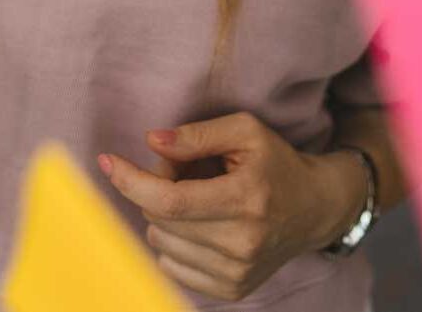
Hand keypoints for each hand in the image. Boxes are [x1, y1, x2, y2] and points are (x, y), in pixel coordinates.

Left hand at [100, 112, 366, 301]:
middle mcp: (242, 242)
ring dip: (164, 217)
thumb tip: (150, 141)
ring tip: (197, 198)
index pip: (171, 200)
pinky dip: (174, 242)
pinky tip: (200, 225)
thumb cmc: (275, 163)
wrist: (314, 208)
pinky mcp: (232, 290)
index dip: (132, 182)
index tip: (108, 161)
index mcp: (246, 198)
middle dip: (155, 189)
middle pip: (161, 220)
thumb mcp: (244, 131)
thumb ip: (196, 134)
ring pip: (161, 244)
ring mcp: (237, 272)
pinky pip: (171, 267)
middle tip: (181, 171)